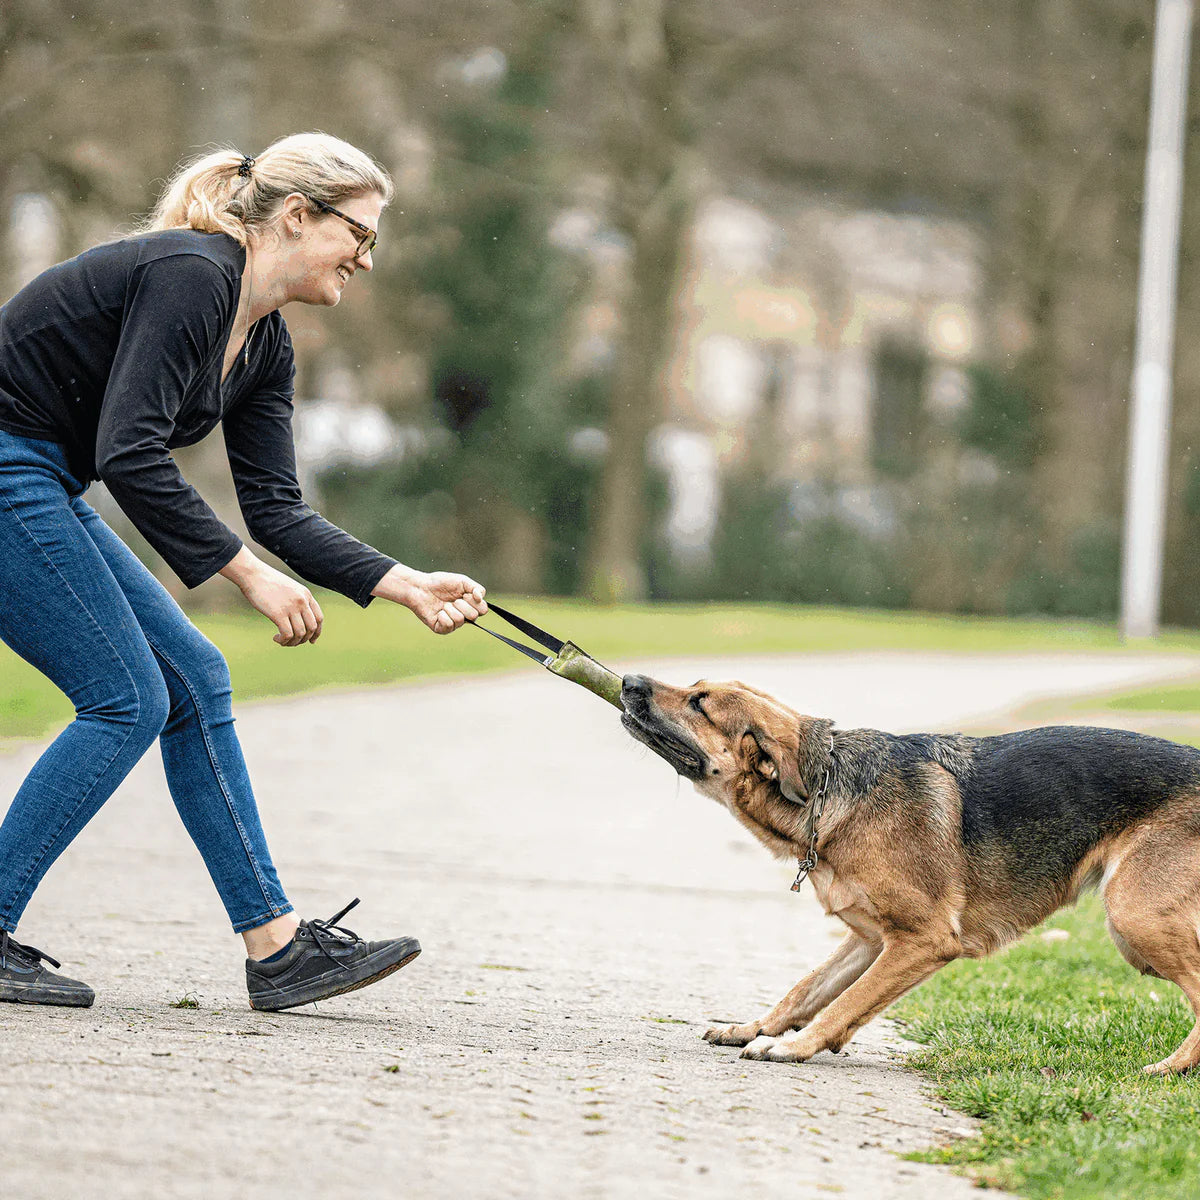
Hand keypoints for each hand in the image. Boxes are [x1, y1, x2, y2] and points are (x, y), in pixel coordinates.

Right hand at [219, 548, 322, 645]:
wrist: (253, 574)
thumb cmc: (267, 582)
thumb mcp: (289, 588)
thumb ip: (296, 600)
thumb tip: (298, 618)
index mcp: (306, 594)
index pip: (319, 618)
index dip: (317, 632)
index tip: (311, 641)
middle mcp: (302, 601)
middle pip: (312, 628)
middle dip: (304, 639)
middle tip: (293, 642)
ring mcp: (291, 607)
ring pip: (300, 634)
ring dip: (292, 642)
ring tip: (282, 641)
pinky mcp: (278, 613)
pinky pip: (287, 634)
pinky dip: (283, 641)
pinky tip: (276, 638)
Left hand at [372, 565, 486, 633]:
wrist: (421, 587)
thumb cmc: (441, 583)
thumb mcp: (462, 581)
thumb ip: (476, 587)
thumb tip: (480, 598)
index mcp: (470, 605)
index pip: (483, 610)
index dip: (475, 601)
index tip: (465, 594)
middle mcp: (463, 616)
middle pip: (474, 616)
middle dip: (462, 604)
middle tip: (453, 600)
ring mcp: (453, 623)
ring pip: (460, 620)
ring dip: (450, 609)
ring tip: (443, 604)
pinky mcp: (441, 629)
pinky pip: (448, 625)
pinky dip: (443, 615)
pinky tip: (438, 611)